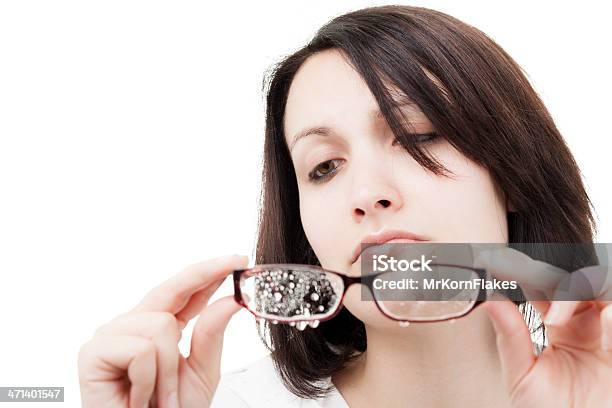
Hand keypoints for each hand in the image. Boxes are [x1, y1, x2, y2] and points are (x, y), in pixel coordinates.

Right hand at [77, 254, 248, 407]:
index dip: (210, 272)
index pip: (185, 292)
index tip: (237, 260)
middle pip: (171, 290)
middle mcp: (133, 324)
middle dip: (205, 275)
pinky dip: (150, 381)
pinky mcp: (93, 352)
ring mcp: (112, 336)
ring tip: (160, 398)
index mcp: (158, 327)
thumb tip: (230, 301)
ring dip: (169, 372)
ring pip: (161, 326)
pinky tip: (138, 399)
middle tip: (235, 263)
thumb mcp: (200, 373)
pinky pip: (142, 350)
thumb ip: (211, 336)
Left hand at [475, 247, 611, 406]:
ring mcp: (607, 332)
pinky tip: (603, 343)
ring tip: (555, 321)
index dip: (523, 272)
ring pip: (602, 284)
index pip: (545, 287)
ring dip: (578, 292)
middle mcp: (585, 324)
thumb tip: (488, 298)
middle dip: (552, 278)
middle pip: (577, 278)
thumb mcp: (523, 375)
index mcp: (558, 326)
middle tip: (528, 285)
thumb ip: (510, 336)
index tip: (496, 263)